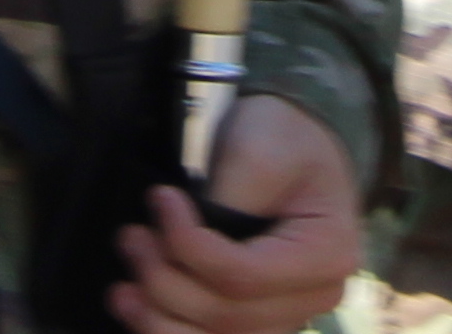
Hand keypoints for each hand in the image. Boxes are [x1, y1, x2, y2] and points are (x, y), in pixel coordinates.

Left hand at [115, 91, 360, 333]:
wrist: (297, 140)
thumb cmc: (282, 137)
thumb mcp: (257, 151)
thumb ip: (226, 201)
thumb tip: (177, 241)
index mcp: (327, 253)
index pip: (244, 277)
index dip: (188, 248)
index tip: (159, 200)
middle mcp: (315, 297)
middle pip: (227, 316)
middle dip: (166, 281)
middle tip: (131, 236)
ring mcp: (289, 314)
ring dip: (159, 320)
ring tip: (123, 287)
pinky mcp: (260, 318)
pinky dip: (171, 329)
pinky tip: (139, 310)